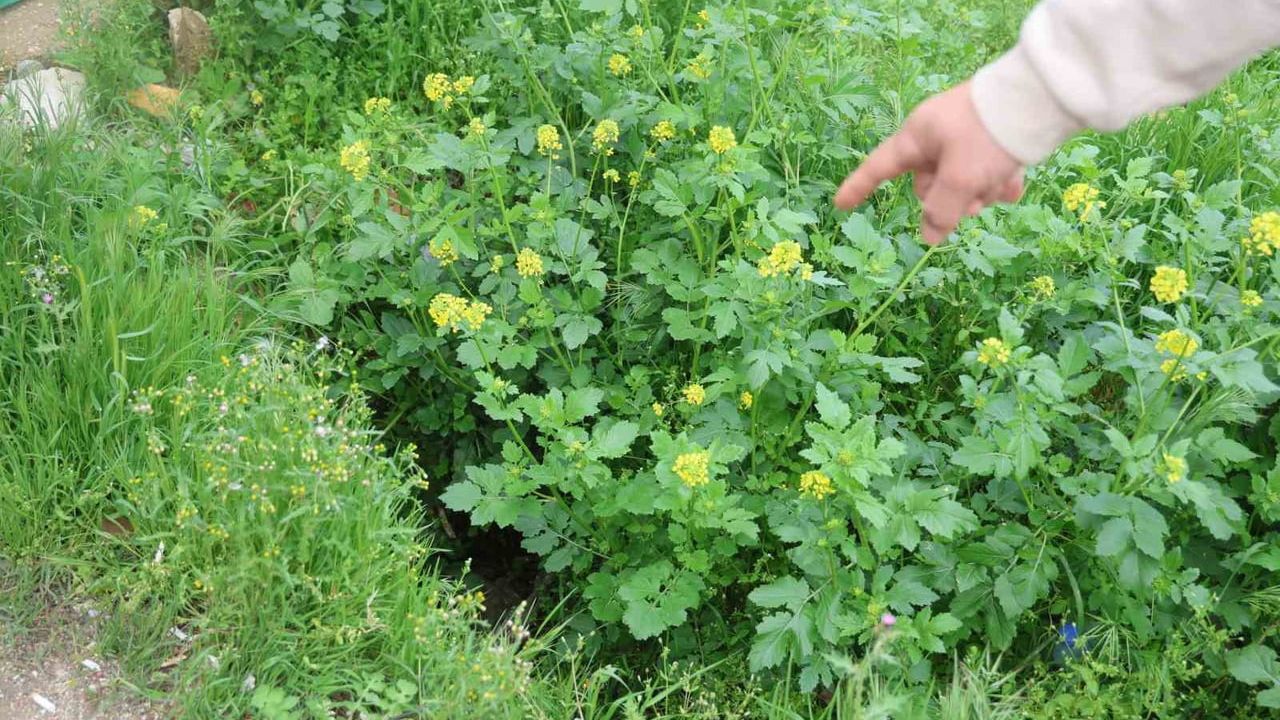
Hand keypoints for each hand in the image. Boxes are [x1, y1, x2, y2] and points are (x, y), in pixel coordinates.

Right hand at [833, 81, 1024, 244]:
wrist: (1043, 97)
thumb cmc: (989, 135)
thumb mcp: (961, 178)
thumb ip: (941, 211)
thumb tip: (929, 237)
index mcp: (918, 136)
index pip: (880, 167)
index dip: (860, 187)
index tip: (841, 205)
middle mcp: (936, 136)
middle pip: (929, 184)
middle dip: (952, 200)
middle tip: (975, 207)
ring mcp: (964, 136)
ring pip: (961, 181)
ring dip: (981, 192)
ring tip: (1003, 186)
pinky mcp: (991, 137)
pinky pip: (985, 170)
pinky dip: (998, 180)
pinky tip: (1015, 181)